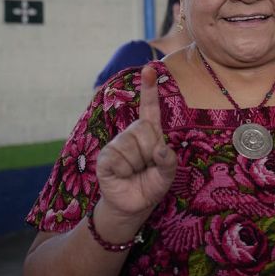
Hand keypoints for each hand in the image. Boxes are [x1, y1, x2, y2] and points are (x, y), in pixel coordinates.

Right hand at [96, 66, 176, 218]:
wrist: (133, 206)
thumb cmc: (151, 185)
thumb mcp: (167, 175)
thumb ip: (169, 162)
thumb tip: (161, 149)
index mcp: (150, 133)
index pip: (149, 108)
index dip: (149, 89)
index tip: (149, 69)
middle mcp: (132, 134)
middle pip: (144, 130)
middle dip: (149, 151)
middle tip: (146, 166)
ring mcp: (117, 144)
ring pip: (131, 145)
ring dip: (137, 164)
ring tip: (134, 172)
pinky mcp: (105, 157)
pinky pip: (118, 158)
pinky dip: (124, 170)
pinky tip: (122, 175)